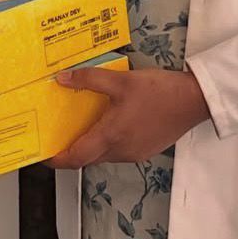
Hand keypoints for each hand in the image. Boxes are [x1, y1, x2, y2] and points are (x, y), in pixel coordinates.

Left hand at [47, 68, 209, 167]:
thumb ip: (89, 80)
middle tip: (57, 136)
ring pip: (104, 155)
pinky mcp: (146, 149)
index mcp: (111, 136)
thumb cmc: (157, 91)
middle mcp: (121, 151)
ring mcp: (135, 153)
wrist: (193, 101)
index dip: (57, 160)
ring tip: (80, 126)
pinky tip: (107, 123)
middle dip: (71, 152)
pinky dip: (107, 142)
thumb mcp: (120, 81)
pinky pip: (118, 151)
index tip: (43, 156)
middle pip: (88, 159)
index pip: (76, 158)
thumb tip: (62, 79)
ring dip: (90, 145)